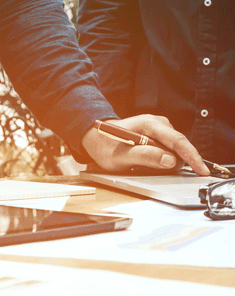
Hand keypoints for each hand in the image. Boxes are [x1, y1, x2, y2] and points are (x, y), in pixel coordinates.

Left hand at [82, 115, 209, 175]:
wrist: (95, 138)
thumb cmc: (104, 146)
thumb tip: (170, 160)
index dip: (192, 156)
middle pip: (178, 145)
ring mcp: (158, 128)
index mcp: (148, 124)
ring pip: (173, 149)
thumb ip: (144, 157)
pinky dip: (162, 159)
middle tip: (154, 172)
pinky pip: (167, 150)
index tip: (201, 170)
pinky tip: (146, 163)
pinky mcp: (157, 135)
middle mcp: (156, 123)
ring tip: (142, 165)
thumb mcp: (120, 156)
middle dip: (177, 162)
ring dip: (166, 162)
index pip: (177, 140)